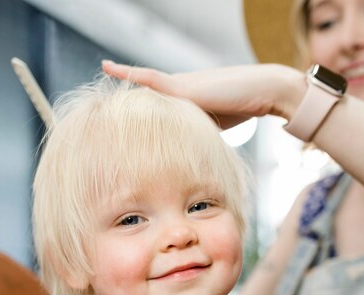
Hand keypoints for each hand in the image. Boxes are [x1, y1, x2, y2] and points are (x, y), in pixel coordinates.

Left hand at [101, 60, 304, 128]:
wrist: (260, 91)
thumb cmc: (243, 107)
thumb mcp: (215, 126)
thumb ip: (198, 135)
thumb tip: (190, 159)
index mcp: (184, 101)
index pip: (155, 106)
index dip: (139, 110)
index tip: (123, 114)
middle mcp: (178, 91)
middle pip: (145, 97)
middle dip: (127, 98)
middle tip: (105, 97)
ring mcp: (179, 87)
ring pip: (143, 88)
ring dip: (124, 83)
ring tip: (103, 70)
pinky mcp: (182, 87)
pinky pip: (149, 79)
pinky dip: (129, 74)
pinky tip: (109, 67)